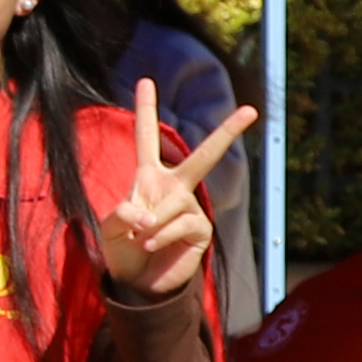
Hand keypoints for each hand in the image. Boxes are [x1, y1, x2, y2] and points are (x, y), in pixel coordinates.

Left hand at [96, 83, 252, 296]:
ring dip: (153, 223)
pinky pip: (182, 222)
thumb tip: (148, 214)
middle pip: (203, 155)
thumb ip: (121, 214)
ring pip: (175, 201)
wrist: (137, 283)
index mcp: (148, 177)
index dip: (146, 109)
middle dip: (228, 132)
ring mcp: (191, 206)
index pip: (147, 138)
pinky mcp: (201, 228)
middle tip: (252, 110)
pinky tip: (153, 244)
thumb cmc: (122, 249)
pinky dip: (162, 234)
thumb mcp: (109, 228)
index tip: (145, 79)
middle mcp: (174, 186)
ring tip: (143, 239)